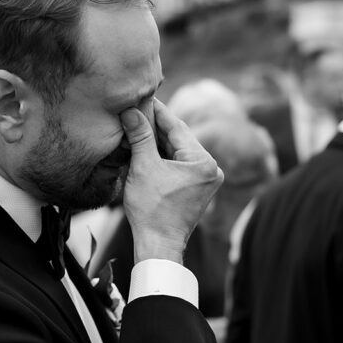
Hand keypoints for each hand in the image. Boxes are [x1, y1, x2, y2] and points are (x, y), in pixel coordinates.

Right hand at [120, 98, 222, 263]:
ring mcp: (205, 179)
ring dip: (157, 142)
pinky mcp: (197, 188)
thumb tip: (132, 112)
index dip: (157, 112)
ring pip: (178, 151)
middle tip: (136, 111)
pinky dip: (163, 157)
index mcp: (203, 161)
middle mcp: (211, 168)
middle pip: (178, 138)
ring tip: (137, 127)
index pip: (177, 127)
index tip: (143, 97)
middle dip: (156, 127)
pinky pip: (179, 164)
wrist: (158, 244)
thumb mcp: (143, 167)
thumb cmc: (152, 210)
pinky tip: (146, 148)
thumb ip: (140, 137)